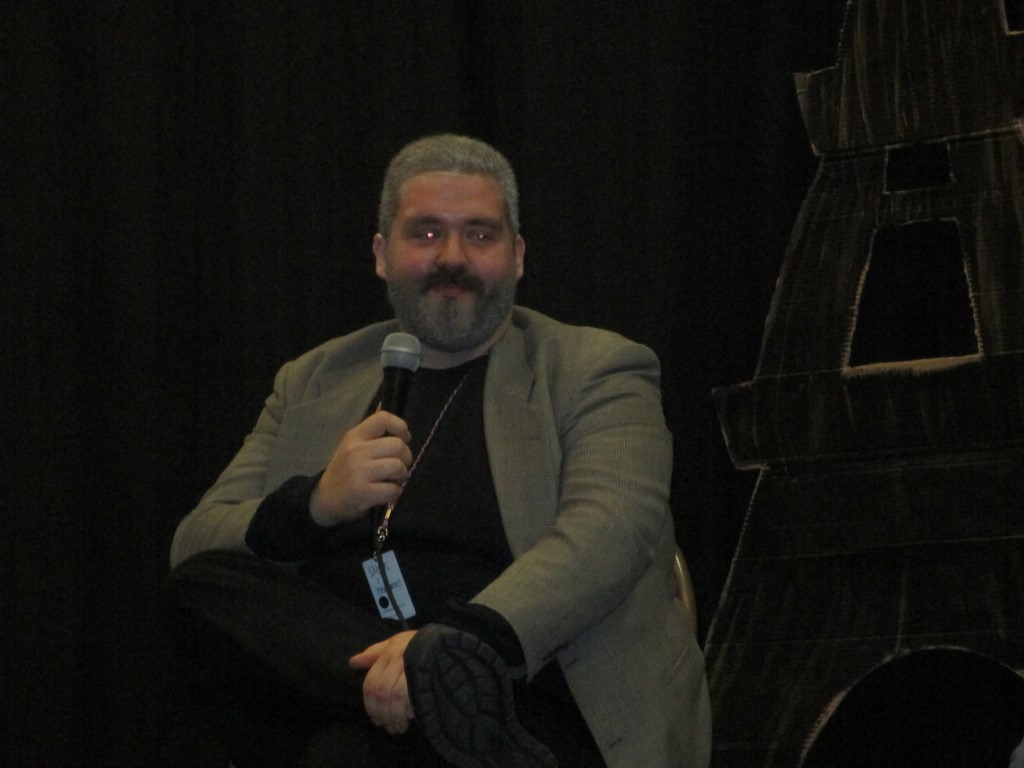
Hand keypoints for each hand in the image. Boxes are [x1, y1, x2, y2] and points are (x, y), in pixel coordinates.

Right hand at [310, 410, 412, 525]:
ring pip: (398, 467)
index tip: (404, 439)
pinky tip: (387, 492)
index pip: (383, 418)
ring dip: (402, 475)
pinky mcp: (363, 493)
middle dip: (406, 457)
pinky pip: (393, 489)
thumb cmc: (344, 469)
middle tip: (400, 465)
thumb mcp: (353, 444)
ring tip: (394, 479)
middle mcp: (356, 451)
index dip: (401, 427)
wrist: (325, 499)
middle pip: (397, 445)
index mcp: (355, 436)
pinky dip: (395, 492)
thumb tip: (383, 404)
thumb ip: (371, 429)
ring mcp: (359, 472)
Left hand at [349, 630, 417, 733]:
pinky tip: (410, 718)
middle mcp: (399, 658)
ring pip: (394, 697)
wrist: (451, 644)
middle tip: (388, 727)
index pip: (371, 683)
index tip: (376, 719)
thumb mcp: (398, 643)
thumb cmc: (421, 643)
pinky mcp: (426, 677)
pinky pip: (410, 698)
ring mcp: (412, 666)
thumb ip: (375, 653)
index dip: (370, 705)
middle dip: (382, 714)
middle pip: (381, 692)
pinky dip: (407, 711)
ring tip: (399, 727)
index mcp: (390, 651)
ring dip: (394, 717)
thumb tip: (352, 662)